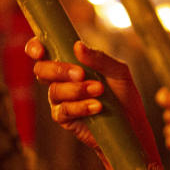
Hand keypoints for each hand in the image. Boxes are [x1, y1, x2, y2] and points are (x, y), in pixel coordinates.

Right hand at [27, 38, 156, 158]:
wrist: (133, 124)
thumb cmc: (124, 95)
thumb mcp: (119, 72)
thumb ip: (100, 58)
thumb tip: (78, 46)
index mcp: (70, 63)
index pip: (44, 51)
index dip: (36, 47)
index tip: (41, 51)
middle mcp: (60, 80)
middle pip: (41, 70)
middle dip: (59, 70)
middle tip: (81, 74)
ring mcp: (60, 100)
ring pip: (54, 91)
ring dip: (77, 90)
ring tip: (99, 90)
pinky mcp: (65, 119)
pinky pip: (63, 111)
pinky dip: (81, 107)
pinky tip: (97, 106)